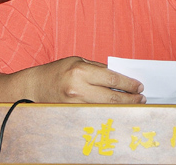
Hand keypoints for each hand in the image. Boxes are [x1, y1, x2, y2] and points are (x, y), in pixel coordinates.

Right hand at [30, 56, 145, 103]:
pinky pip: (95, 113)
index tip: (139, 87)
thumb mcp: (78, 61)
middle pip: (112, 96)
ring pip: (105, 107)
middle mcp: (78, 88)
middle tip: (141, 99)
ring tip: (132, 105)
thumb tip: (119, 77)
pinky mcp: (72, 114)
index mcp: (81, 71)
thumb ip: (98, 69)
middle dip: (130, 99)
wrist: (34, 87)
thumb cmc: (57, 71)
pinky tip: (116, 111)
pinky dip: (108, 112)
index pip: (112, 78)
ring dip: (121, 107)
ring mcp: (74, 104)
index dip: (129, 84)